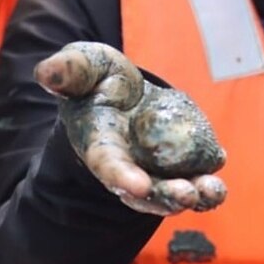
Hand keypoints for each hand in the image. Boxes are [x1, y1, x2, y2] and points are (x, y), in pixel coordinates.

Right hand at [34, 42, 226, 215]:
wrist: (122, 94)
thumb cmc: (97, 80)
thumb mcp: (83, 67)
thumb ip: (68, 71)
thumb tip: (46, 73)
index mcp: (99, 145)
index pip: (108, 164)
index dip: (122, 176)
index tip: (138, 186)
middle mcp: (127, 166)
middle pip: (144, 191)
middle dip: (164, 196)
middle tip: (185, 195)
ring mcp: (154, 171)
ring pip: (172, 193)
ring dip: (192, 196)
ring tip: (209, 193)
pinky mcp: (179, 168)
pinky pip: (194, 184)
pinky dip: (207, 191)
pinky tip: (217, 185)